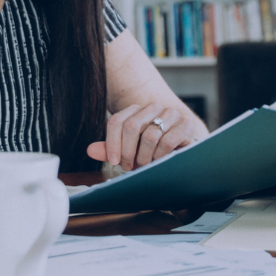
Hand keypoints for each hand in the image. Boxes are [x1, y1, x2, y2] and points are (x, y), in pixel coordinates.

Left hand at [87, 101, 206, 170]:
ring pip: (149, 135)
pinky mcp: (185, 125)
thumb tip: (89, 150)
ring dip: (145, 157)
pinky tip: (160, 161)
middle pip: (131, 126)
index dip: (112, 143)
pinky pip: (167, 142)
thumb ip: (111, 149)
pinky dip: (160, 156)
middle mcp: (153, 108)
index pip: (117, 121)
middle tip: (128, 167)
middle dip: (128, 152)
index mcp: (137, 110)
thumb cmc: (153, 152)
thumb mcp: (130, 152)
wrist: (183, 154)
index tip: (114, 161)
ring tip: (146, 166)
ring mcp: (171, 114)